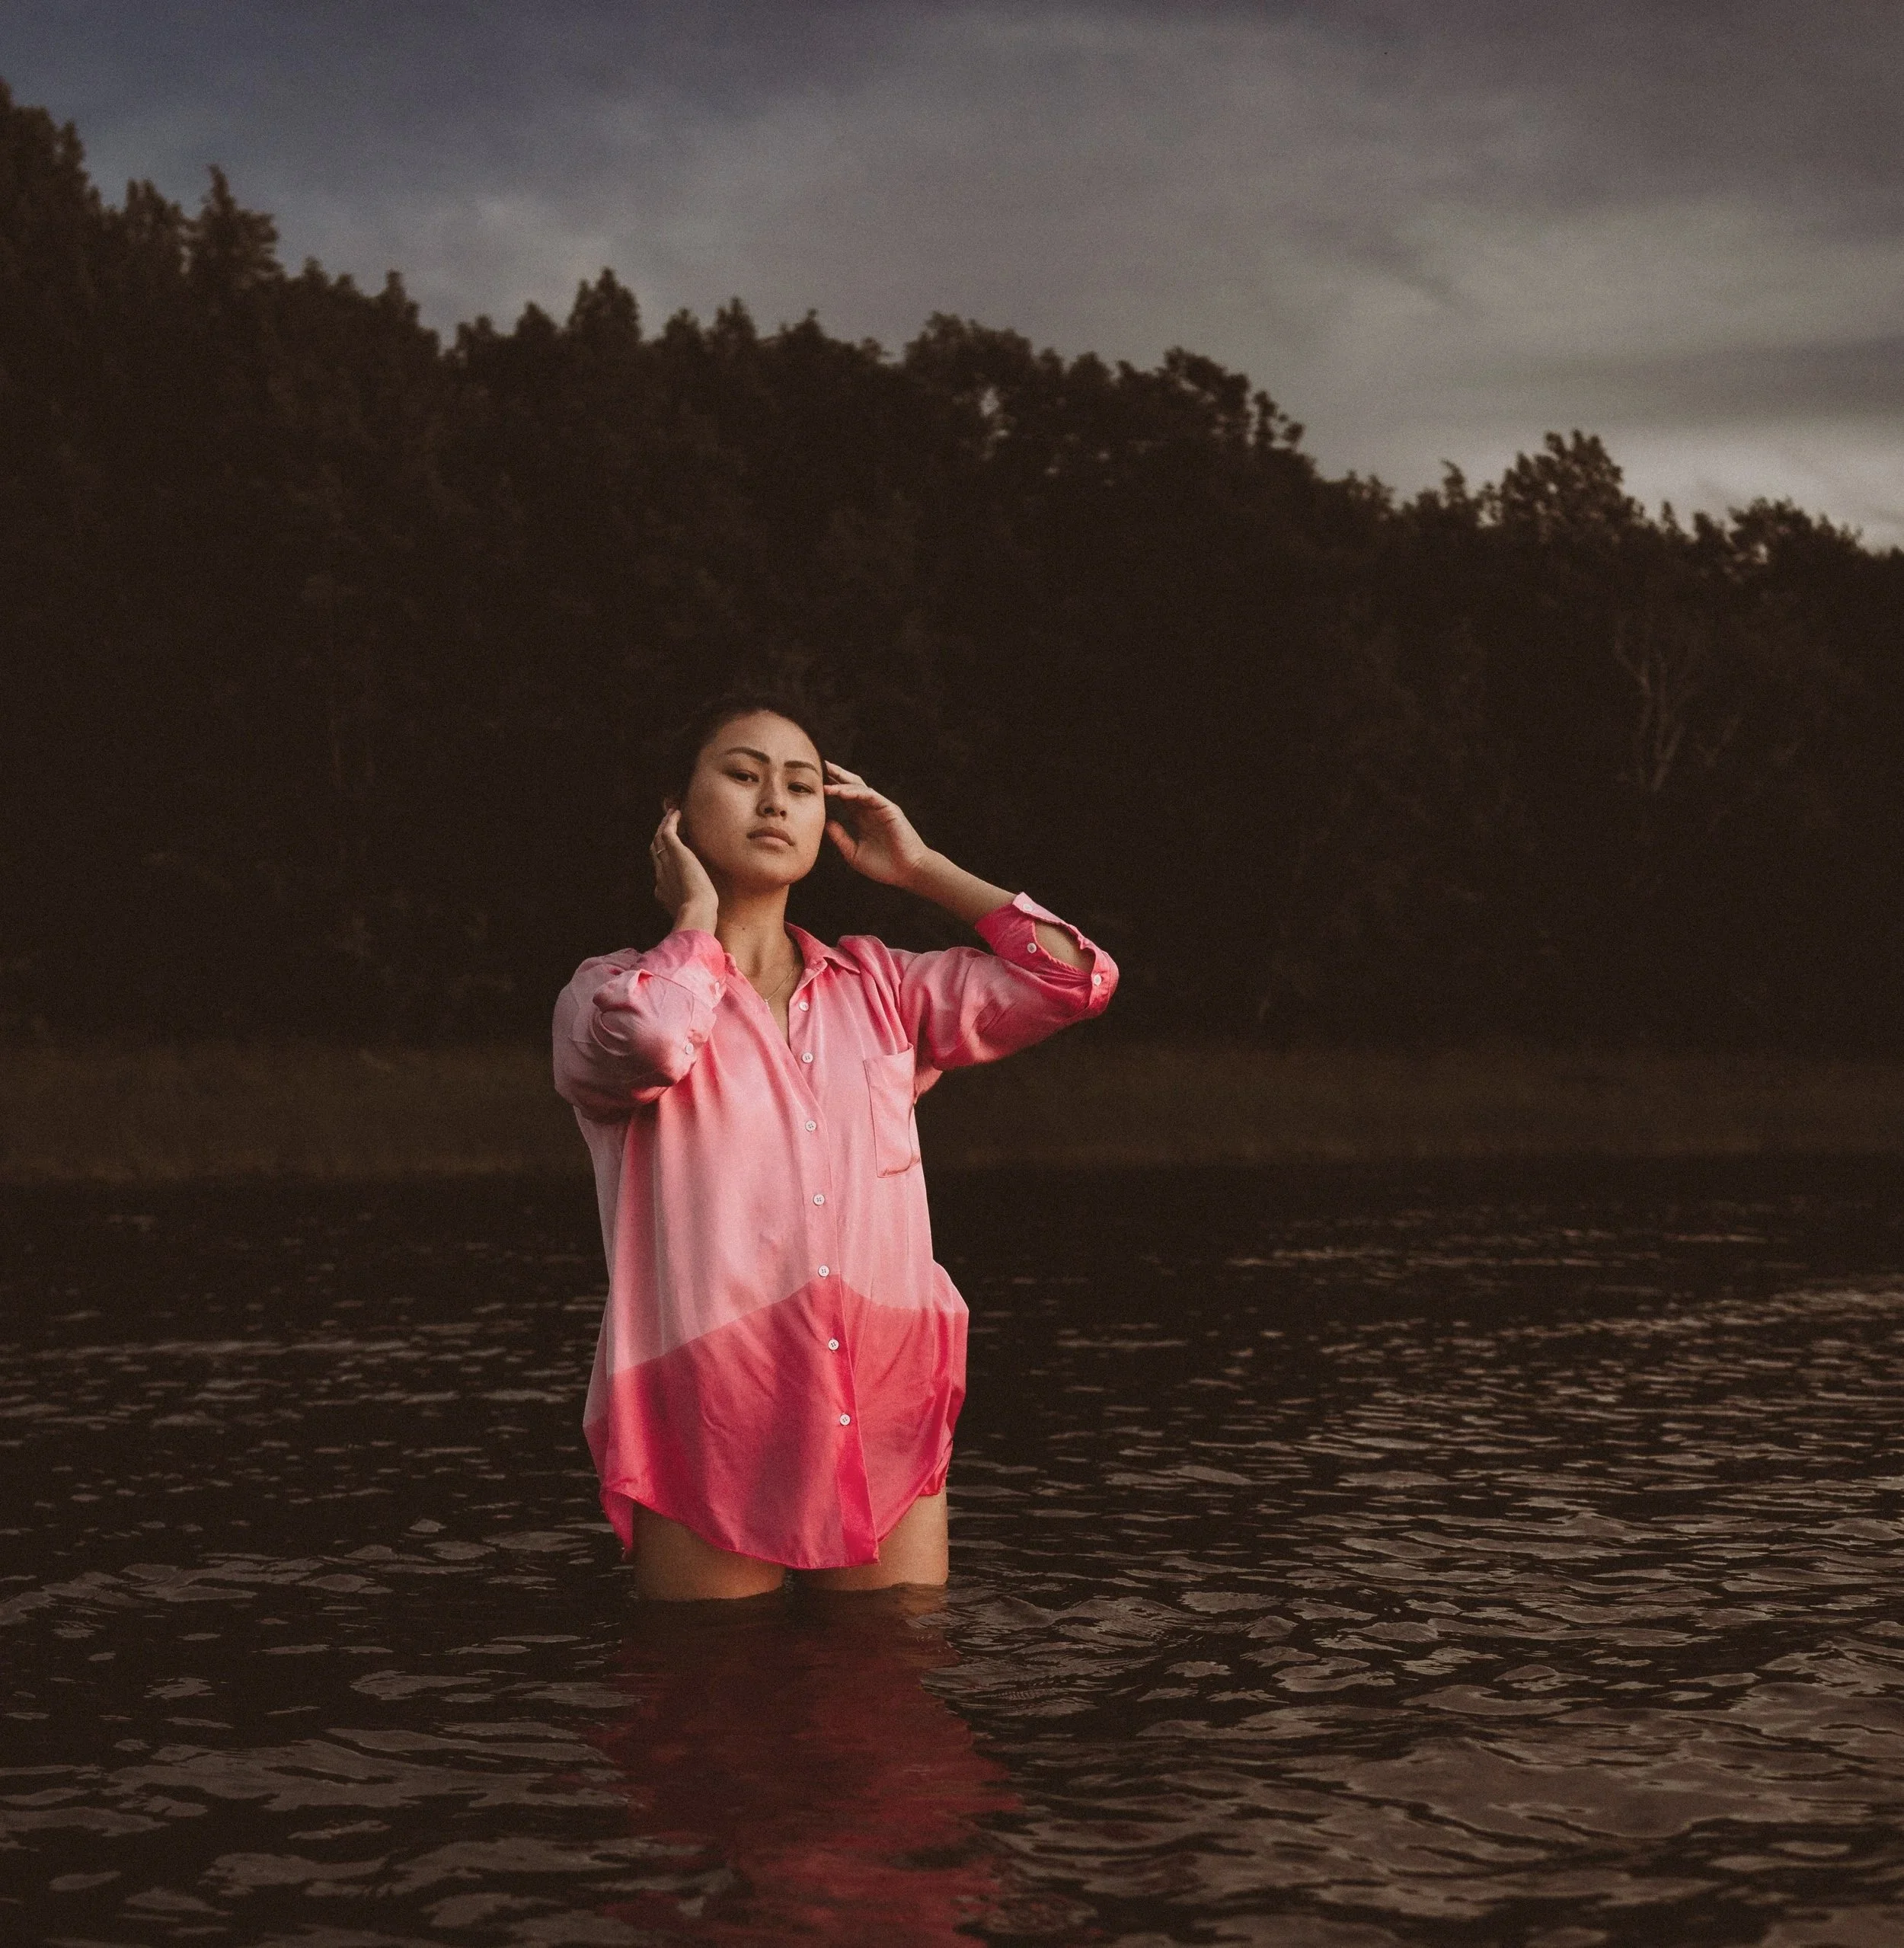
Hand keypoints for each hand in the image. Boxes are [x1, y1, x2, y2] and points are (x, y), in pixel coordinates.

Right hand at [650, 807, 718, 927]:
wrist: (696, 911)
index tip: (672, 848)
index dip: (663, 856)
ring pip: (658, 839)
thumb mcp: (694, 910)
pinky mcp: (675, 853)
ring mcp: (665, 863)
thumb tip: (704, 907)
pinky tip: (677, 812)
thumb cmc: (700, 915)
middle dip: (659, 836)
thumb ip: (693, 905)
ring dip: (664, 825)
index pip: (660, 868)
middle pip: (655, 850)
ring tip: (671, 813)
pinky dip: (670, 821)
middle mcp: (660, 874)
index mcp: (663, 889)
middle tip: (667, 824)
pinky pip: (667, 832)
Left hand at [824, 761, 932, 886]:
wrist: (906, 872)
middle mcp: (870, 810)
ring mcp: (880, 808)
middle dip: (836, 775)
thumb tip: (824, 823)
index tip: (814, 782)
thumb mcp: (853, 853)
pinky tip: (841, 792)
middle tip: (821, 765)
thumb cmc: (883, 866)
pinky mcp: (889, 809)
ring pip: (859, 787)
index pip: (844, 798)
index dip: (830, 788)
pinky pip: (870, 795)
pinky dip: (855, 792)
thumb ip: (840, 838)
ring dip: (841, 783)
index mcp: (862, 818)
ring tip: (825, 780)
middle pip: (851, 786)